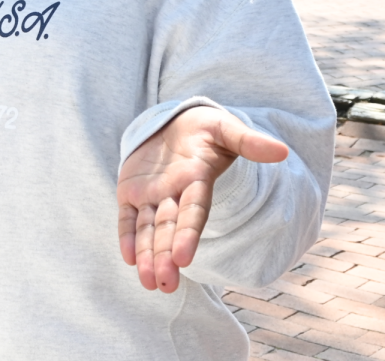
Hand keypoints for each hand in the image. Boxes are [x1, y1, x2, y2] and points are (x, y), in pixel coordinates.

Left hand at [117, 106, 288, 292]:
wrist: (174, 125)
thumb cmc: (203, 129)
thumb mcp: (223, 129)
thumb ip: (247, 141)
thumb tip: (282, 151)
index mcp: (196, 181)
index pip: (193, 213)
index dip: (187, 235)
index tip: (182, 258)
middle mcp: (174, 195)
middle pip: (170, 229)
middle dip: (166, 257)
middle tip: (165, 284)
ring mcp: (151, 195)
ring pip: (149, 230)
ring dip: (147, 256)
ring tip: (149, 282)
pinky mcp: (131, 192)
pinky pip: (128, 218)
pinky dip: (127, 237)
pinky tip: (129, 259)